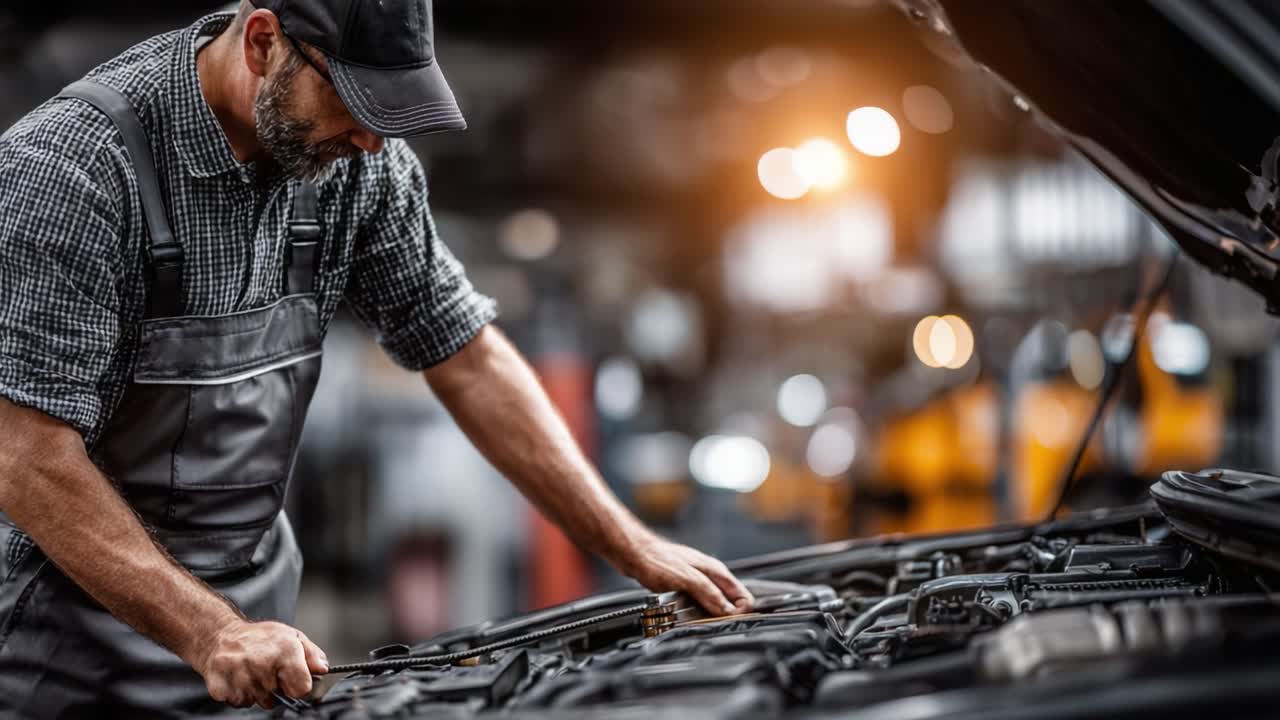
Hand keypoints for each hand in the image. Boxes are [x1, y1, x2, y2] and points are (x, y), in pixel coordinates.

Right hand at [194, 619, 328, 708]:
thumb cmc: (259, 637)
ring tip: (251, 672)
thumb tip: (322, 669)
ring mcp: (240, 676)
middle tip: (266, 670)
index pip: (302, 689)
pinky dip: (239, 694)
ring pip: (257, 702)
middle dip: (275, 688)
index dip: (298, 686)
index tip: (292, 679)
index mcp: (285, 651)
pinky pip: (238, 702)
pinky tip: (238, 677)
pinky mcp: (221, 686)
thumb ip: (311, 654)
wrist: (221, 635)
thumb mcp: (292, 637)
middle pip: (277, 698)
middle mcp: (262, 663)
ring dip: (256, 692)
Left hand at [619, 535, 753, 615]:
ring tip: (696, 621)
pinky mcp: (686, 588)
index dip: (740, 612)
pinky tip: (685, 617)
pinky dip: (695, 614)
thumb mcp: (687, 579)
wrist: (634, 554)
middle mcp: (711, 576)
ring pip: (713, 606)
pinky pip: (698, 605)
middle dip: (724, 617)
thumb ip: (709, 594)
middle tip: (710, 625)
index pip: (743, 596)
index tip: (727, 622)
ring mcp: (698, 582)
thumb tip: (728, 611)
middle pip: (730, 603)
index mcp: (717, 572)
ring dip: (708, 616)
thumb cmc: (657, 561)